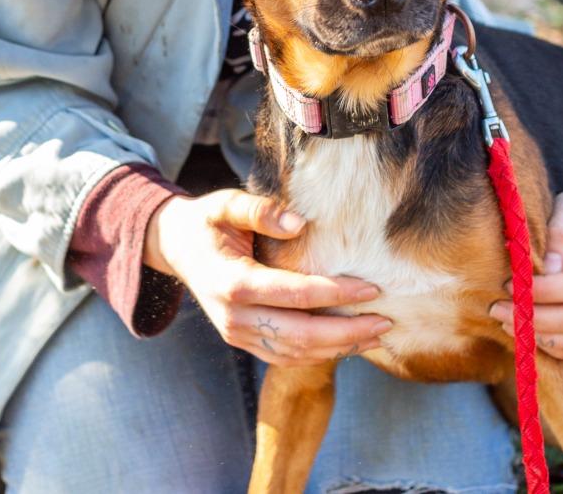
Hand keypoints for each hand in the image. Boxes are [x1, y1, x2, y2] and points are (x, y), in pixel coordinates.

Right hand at [144, 188, 391, 366]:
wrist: (177, 247)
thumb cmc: (208, 221)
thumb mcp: (226, 204)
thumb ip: (260, 210)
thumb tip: (299, 223)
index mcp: (231, 282)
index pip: (293, 294)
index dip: (335, 293)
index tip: (371, 288)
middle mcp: (234, 318)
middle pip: (300, 336)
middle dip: (347, 332)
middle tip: (385, 322)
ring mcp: (236, 335)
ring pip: (295, 354)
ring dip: (338, 349)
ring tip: (375, 335)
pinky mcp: (242, 342)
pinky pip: (285, 357)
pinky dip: (319, 354)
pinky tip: (347, 342)